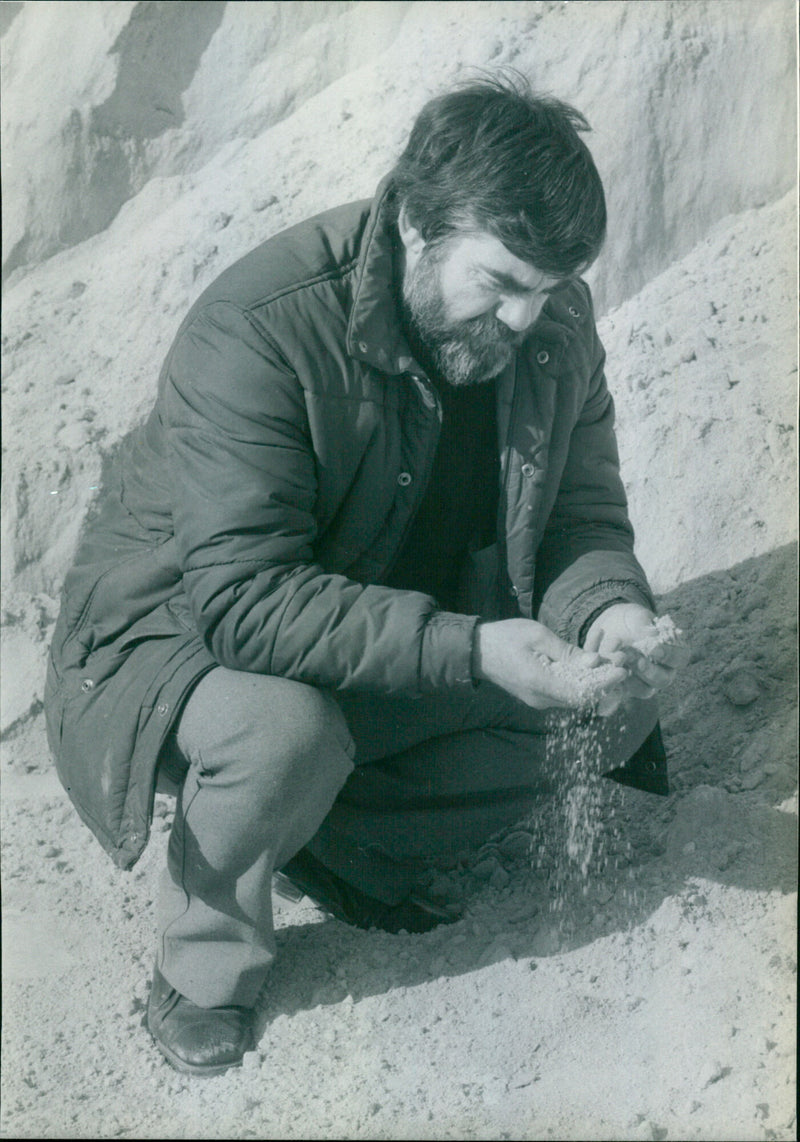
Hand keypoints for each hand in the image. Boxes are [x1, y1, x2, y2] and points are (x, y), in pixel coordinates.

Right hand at [473, 618, 628, 710]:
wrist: (477, 651)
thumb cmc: (505, 638)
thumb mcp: (537, 636)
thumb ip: (566, 651)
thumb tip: (593, 662)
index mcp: (539, 683)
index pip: (581, 691)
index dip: (605, 683)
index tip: (622, 670)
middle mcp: (540, 698)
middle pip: (582, 696)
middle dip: (604, 679)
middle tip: (622, 660)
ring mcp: (539, 700)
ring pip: (575, 694)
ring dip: (593, 677)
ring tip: (609, 655)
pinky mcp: (538, 695)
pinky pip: (565, 690)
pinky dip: (580, 677)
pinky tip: (589, 658)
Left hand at [583, 603, 689, 697]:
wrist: (611, 626)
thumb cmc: (632, 621)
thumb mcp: (637, 617)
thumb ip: (643, 625)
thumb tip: (652, 634)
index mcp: (672, 653)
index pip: (679, 658)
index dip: (669, 655)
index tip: (653, 648)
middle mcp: (661, 672)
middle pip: (662, 680)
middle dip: (649, 671)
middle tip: (637, 661)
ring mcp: (642, 682)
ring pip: (644, 690)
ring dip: (631, 679)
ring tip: (619, 662)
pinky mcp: (623, 687)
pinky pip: (620, 690)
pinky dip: (610, 678)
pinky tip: (600, 664)